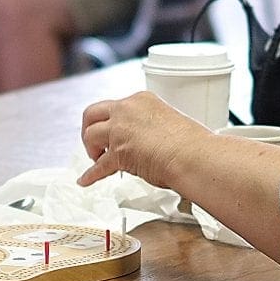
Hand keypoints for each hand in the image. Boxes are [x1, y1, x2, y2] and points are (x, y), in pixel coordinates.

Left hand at [76, 91, 208, 188]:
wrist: (193, 156)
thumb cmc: (191, 143)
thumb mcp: (169, 121)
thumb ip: (151, 127)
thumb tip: (144, 143)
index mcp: (141, 100)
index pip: (116, 107)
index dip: (112, 121)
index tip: (113, 131)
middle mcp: (126, 110)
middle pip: (92, 113)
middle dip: (90, 127)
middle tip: (95, 141)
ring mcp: (119, 130)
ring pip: (89, 135)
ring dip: (91, 148)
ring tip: (96, 158)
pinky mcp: (117, 153)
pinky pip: (98, 166)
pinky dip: (90, 175)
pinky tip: (85, 179)